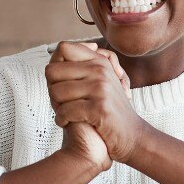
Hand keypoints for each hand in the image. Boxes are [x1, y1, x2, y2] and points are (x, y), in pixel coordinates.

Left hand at [46, 41, 147, 162]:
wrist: (131, 135)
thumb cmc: (108, 110)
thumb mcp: (99, 82)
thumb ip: (81, 66)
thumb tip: (61, 48)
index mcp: (99, 62)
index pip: (63, 48)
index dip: (55, 66)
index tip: (62, 82)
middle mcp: (100, 71)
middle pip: (52, 71)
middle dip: (52, 89)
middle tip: (61, 103)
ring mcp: (100, 89)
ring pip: (55, 92)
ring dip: (56, 107)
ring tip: (67, 114)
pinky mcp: (99, 108)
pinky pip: (65, 111)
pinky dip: (61, 120)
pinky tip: (67, 123)